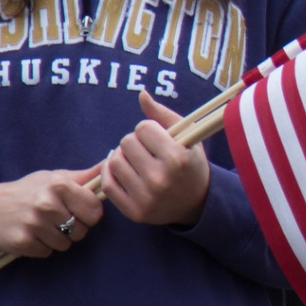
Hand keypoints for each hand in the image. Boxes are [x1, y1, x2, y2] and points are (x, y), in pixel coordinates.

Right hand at [0, 166, 105, 256]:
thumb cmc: (27, 190)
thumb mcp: (54, 177)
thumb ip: (84, 177)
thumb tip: (112, 163)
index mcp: (59, 185)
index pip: (95, 211)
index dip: (89, 214)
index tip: (77, 210)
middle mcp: (46, 204)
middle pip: (82, 230)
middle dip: (73, 228)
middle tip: (55, 219)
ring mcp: (33, 224)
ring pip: (65, 244)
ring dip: (57, 239)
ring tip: (41, 226)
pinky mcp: (22, 243)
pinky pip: (47, 253)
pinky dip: (41, 247)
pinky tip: (30, 234)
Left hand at [101, 92, 210, 226]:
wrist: (197, 203)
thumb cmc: (191, 164)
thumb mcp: (187, 137)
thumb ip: (163, 115)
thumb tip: (141, 94)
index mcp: (177, 158)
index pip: (143, 128)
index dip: (149, 130)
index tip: (157, 137)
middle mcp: (160, 179)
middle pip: (126, 143)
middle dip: (134, 142)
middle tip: (145, 150)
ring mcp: (146, 197)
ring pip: (114, 162)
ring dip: (122, 157)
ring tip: (135, 160)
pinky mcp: (134, 211)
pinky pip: (108, 184)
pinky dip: (110, 173)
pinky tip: (122, 170)